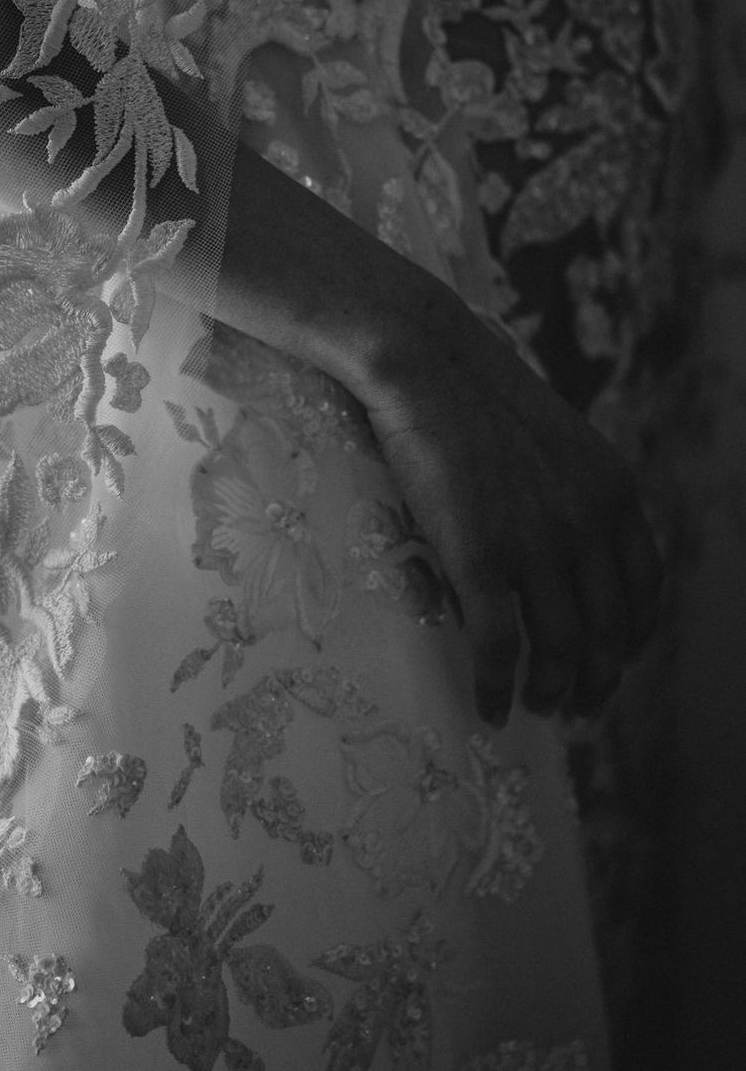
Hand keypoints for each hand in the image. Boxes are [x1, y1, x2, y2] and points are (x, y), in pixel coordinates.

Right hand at [344, 271, 662, 728]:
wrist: (427, 361)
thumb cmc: (476, 393)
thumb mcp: (557, 440)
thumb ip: (576, 492)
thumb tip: (572, 539)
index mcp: (614, 492)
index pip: (644, 589)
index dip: (632, 638)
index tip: (611, 661)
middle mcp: (589, 524)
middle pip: (611, 631)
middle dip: (598, 681)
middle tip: (577, 709)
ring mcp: (537, 543)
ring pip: (561, 648)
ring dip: (552, 692)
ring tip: (536, 709)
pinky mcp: (481, 556)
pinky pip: (498, 646)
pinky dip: (497, 688)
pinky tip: (489, 707)